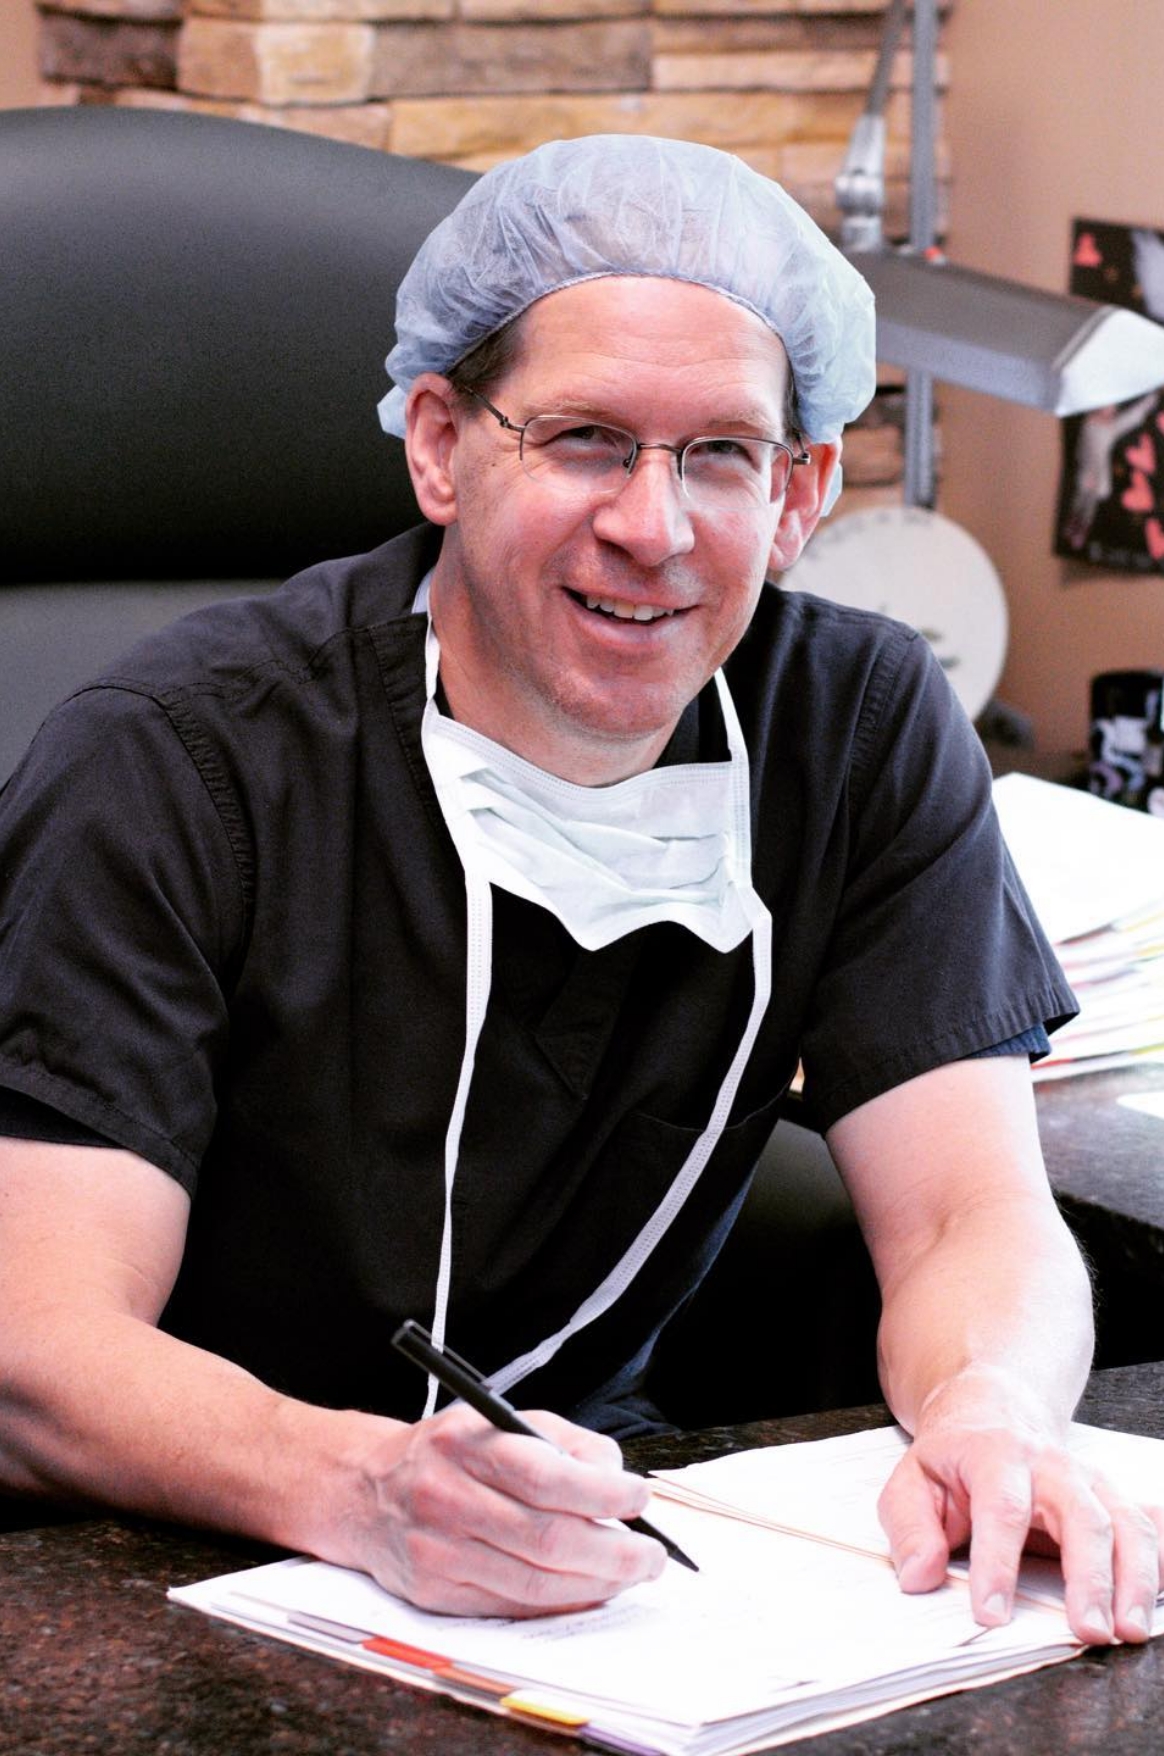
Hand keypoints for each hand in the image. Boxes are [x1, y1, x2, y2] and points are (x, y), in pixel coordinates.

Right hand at [352, 1402, 665, 1616]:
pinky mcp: (436, 1594)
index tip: (639, 1497)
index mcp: (467, 1445)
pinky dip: (560, 1604)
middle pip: (546, 1538)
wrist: (366, 1491)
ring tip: (632, 1574)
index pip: (545, 1476)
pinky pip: (512, 1608)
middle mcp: (448, 1498)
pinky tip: (588, 1591)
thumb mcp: (501, 1420)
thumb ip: (563, 1441)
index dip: (602, 1492)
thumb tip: (616, 1474)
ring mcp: (439, 1552)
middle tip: (651, 1554)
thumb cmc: (449, 1452)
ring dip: (595, 1584)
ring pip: (534, 1582)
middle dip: (613, 1552)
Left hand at [878, 1375, 1162, 1644]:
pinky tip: (1156, 1594)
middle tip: (1088, 1630)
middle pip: (1081, 1515)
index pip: (1001, 1508)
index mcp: (995, 1456)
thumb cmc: (953, 1459)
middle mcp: (1050, 1465)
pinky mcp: (1111, 1497)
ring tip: (1128, 1630)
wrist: (993, 1414)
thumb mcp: (911, 1482)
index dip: (996, 1563)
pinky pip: (1147, 1524)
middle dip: (1089, 1576)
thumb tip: (920, 1575)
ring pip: (1124, 1521)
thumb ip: (911, 1528)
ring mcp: (1088, 1480)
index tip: (991, 1614)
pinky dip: (1159, 1557)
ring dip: (1134, 1577)